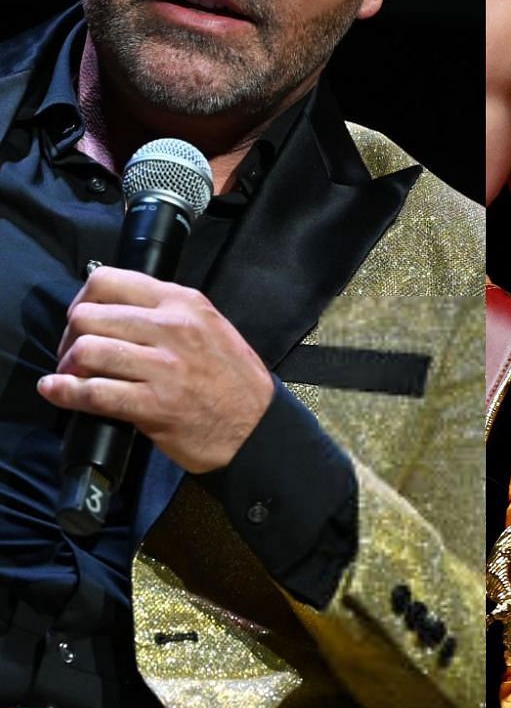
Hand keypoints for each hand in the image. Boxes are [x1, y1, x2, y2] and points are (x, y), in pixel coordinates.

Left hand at [38, 268, 273, 473]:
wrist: (257, 427)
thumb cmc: (232, 380)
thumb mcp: (209, 327)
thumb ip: (166, 313)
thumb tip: (113, 311)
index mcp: (184, 303)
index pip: (108, 280)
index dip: (83, 301)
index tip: (84, 322)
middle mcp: (173, 328)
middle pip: (87, 316)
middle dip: (70, 337)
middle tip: (76, 356)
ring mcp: (164, 366)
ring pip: (86, 350)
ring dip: (68, 366)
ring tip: (74, 376)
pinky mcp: (153, 404)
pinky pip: (92, 392)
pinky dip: (65, 392)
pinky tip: (57, 391)